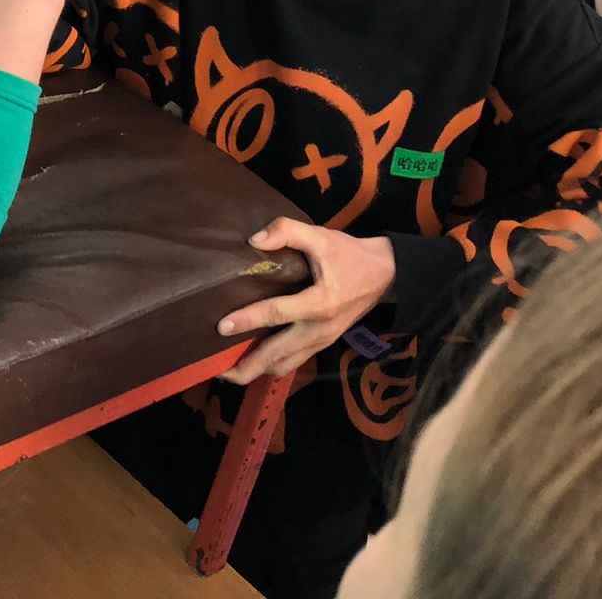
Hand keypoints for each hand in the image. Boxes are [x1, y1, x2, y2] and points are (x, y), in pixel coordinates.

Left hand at [216, 219, 395, 384]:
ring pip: (284, 366)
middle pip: (277, 357)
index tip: (221, 326)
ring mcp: (322, 341)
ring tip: (228, 369)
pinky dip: (271, 365)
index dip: (248, 320)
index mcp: (320, 303)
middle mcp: (320, 329)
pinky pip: (293, 362)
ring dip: (256, 371)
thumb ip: (287, 231)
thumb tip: (254, 240)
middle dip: (246, 367)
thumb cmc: (351, 255)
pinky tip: (253, 359)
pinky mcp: (323, 344)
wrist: (386, 274)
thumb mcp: (321, 236)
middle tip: (216, 369)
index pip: (278, 314)